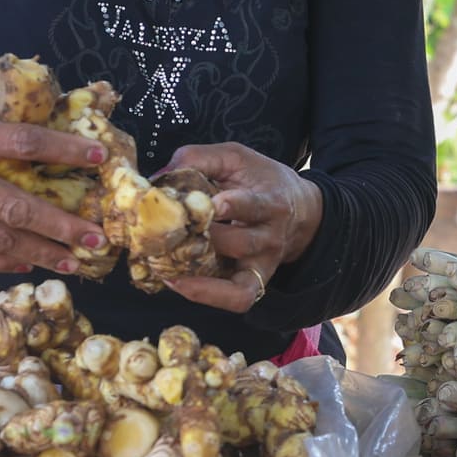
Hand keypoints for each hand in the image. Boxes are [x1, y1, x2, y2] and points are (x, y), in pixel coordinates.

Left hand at [159, 141, 322, 314]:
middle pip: (240, 244)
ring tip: (162, 264)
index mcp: (270, 202)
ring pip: (237, 278)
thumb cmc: (260, 180)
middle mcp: (271, 237)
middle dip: (203, 239)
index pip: (254, 207)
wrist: (300, 209)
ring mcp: (264, 263)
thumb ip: (199, 159)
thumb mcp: (236, 158)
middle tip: (165, 232)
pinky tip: (177, 282)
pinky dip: (208, 296)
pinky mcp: (256, 281)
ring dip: (197, 273)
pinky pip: (238, 299)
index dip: (232, 206)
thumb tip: (157, 177)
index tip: (208, 203)